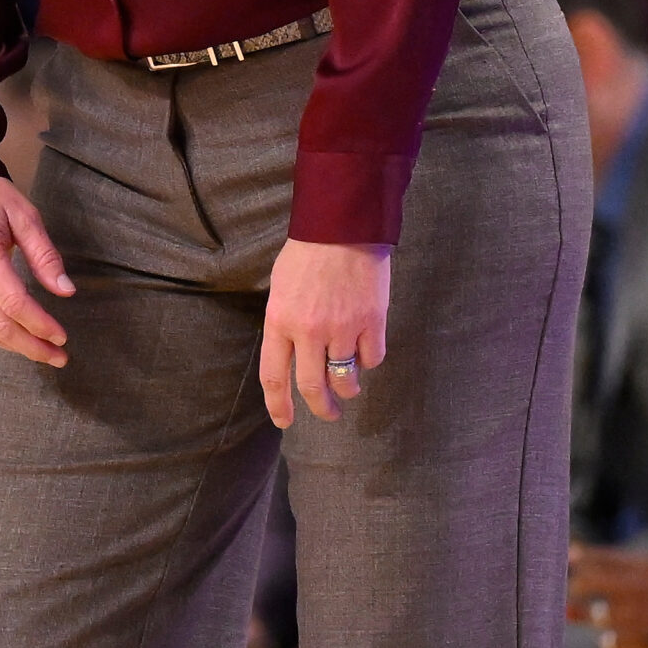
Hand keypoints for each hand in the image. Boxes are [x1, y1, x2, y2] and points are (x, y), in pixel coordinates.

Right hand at [0, 176, 74, 367]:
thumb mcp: (24, 215)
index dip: (41, 325)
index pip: (15, 304)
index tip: (62, 337)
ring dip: (15, 346)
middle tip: (59, 356)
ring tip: (43, 353)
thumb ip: (44, 255)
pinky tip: (17, 338)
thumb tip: (66, 291)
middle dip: (32, 346)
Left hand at [259, 237, 389, 425]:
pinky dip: (368, 361)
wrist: (343, 228)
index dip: (279, 404)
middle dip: (321, 409)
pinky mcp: (372, 323)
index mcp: (279, 321)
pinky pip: (372, 359)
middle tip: (327, 414)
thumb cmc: (307, 253)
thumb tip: (293, 355)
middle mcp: (308, 331)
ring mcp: (342, 329)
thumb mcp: (281, 287)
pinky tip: (365, 351)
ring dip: (347, 389)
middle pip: (313, 387)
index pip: (275, 376)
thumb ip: (284, 323)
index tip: (284, 420)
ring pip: (346, 379)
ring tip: (348, 387)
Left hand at [567, 544, 647, 647]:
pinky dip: (615, 644)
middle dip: (579, 587)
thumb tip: (622, 557)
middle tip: (573, 593)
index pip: (602, 558)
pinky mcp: (638, 643)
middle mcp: (635, 588)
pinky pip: (610, 644)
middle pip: (587, 583)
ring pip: (598, 617)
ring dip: (601, 620)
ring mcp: (635, 616)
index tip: (569, 557)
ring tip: (610, 620)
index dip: (582, 557)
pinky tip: (622, 642)